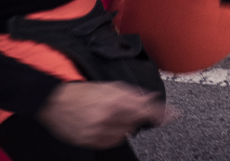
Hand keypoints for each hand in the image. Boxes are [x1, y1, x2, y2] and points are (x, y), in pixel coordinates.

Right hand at [36, 81, 167, 148]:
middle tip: (139, 113)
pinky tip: (110, 127)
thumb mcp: (110, 86)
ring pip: (125, 134)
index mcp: (113, 100)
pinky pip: (111, 142)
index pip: (144, 109)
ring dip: (127, 126)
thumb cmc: (82, 91)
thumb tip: (151, 98)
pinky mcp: (89, 141)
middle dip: (140, 117)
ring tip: (116, 117)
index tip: (173, 114)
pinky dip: (115, 136)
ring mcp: (97, 131)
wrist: (55, 101)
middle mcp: (107, 116)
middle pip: (136, 123)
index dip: (160, 113)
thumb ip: (132, 94)